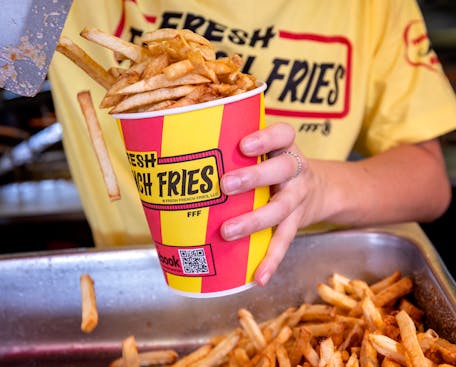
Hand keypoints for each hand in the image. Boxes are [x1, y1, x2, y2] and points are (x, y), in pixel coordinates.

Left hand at [219, 123, 320, 285]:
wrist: (320, 190)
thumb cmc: (274, 166)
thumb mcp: (267, 151)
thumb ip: (235, 150)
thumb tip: (179, 157)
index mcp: (284, 148)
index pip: (284, 134)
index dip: (266, 138)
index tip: (243, 145)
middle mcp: (295, 171)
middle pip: (281, 169)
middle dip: (254, 177)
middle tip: (225, 185)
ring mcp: (297, 197)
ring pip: (281, 208)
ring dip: (254, 220)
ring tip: (227, 231)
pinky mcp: (296, 223)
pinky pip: (284, 241)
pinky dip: (271, 260)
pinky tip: (257, 277)